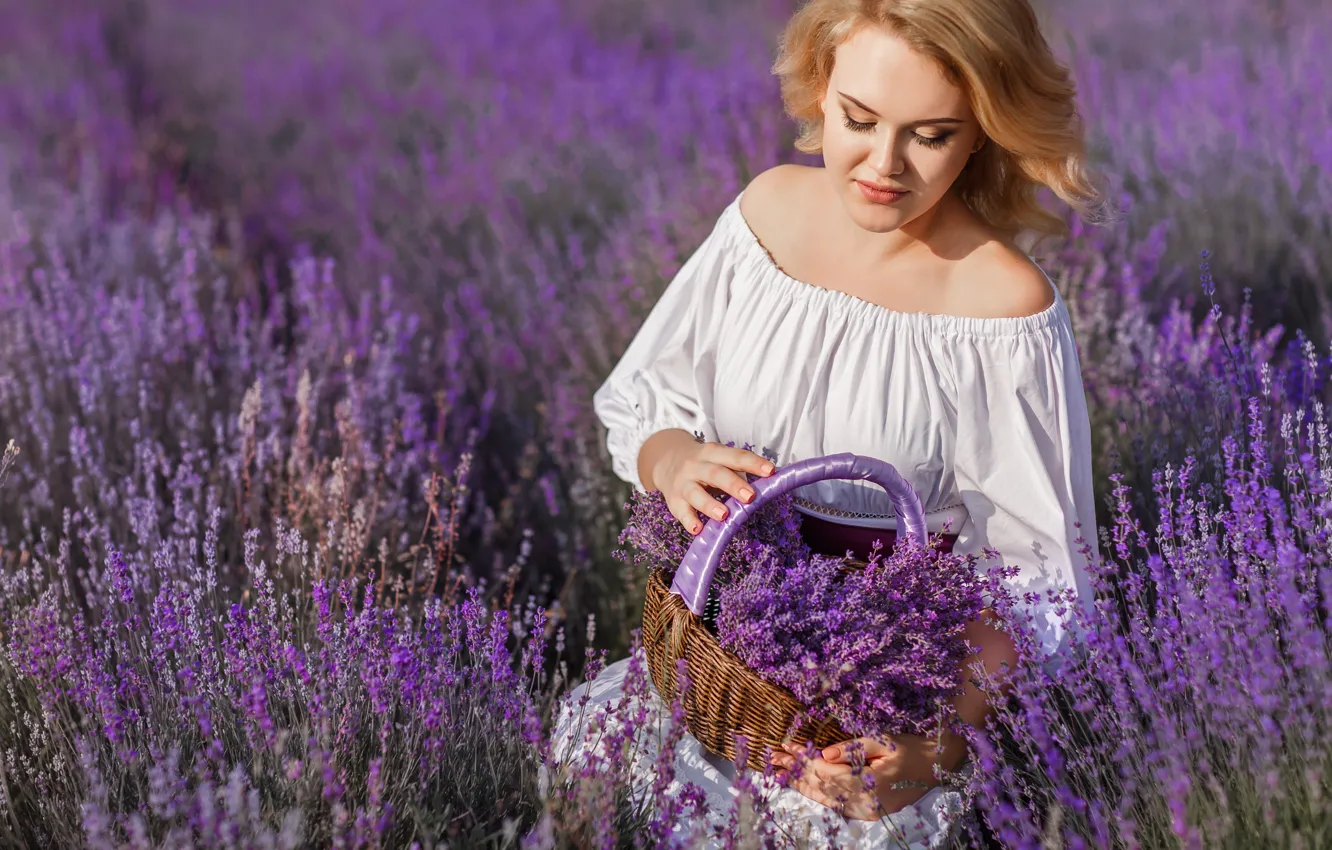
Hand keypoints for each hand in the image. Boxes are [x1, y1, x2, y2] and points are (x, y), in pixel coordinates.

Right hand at [650, 438, 774, 534]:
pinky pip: (681, 512)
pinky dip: (689, 520)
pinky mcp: (674, 501)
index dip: (753, 463)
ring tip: (724, 516)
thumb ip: (737, 471)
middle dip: (733, 485)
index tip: (770, 471)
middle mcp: (696, 466)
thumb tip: (766, 487)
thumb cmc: (703, 463)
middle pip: (715, 474)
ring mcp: (683, 483)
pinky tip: (698, 529)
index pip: (735, 456)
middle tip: (750, 496)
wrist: (666, 460)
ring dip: (710, 505)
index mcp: (712, 453)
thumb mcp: (717, 459)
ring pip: (695, 493)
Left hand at [769, 734, 946, 819]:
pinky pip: (837, 804)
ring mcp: (867, 812)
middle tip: (774, 758)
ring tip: (781, 771)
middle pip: (822, 787)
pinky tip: (803, 785)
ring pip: (826, 799)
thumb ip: (852, 748)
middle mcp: (866, 804)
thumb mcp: (883, 740)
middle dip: (797, 771)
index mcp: (869, 785)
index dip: (804, 759)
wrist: (938, 766)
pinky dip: (818, 793)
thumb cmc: (911, 749)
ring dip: (802, 784)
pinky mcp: (869, 812)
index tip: (786, 746)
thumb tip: (823, 753)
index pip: (826, 771)